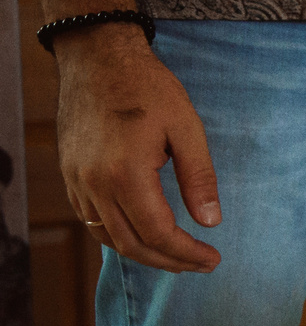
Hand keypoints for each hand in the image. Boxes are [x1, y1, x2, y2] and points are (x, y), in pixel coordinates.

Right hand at [53, 24, 220, 272]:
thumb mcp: (186, 127)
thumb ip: (199, 177)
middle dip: (170, 261)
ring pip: (108, 238)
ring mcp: (77, 183)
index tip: (214, 259)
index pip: (158, 233)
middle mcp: (94, 185)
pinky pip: (93, 221)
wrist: (98, 60)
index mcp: (125, 174)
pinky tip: (144, 234)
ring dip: (145, 253)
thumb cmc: (147, 88)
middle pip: (132, 244)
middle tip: (202, 264)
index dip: (187, 253)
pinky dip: (119, 236)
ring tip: (178, 256)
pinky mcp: (70, 177)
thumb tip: (211, 221)